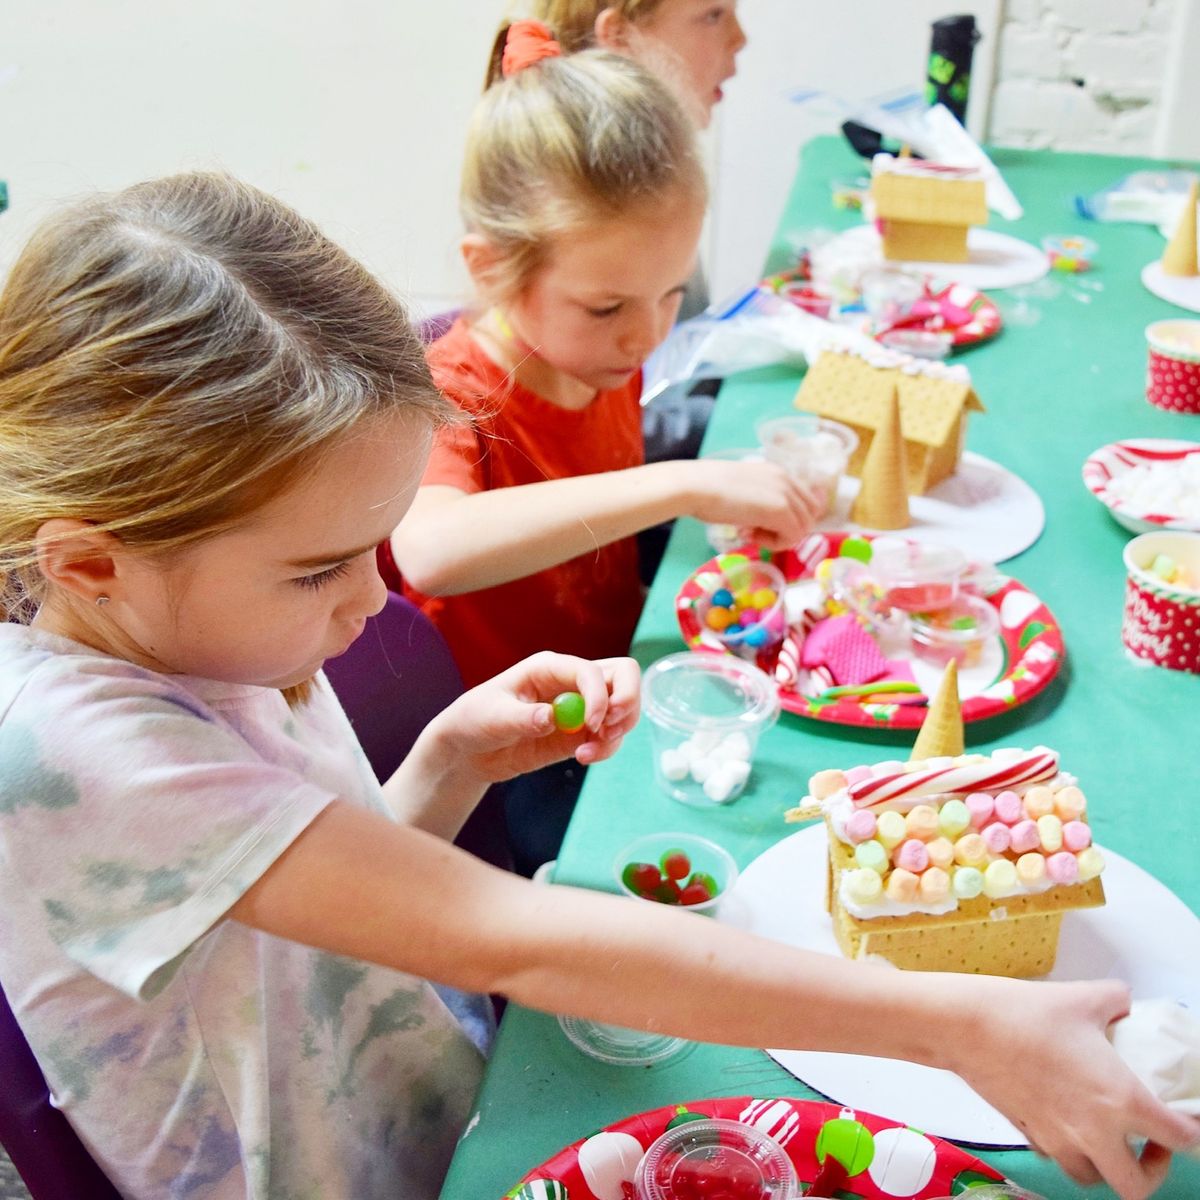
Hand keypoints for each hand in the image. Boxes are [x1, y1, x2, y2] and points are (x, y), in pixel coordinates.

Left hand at [430, 652, 640, 783]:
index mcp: (549, 668)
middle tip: (611, 728)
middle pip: (623, 675)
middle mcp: (571, 683)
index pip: (591, 671)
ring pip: (623, 707)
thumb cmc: (474, 719)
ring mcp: (580, 708)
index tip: (591, 725)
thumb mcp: (491, 716)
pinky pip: (610, 736)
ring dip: (618, 731)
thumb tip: (551, 718)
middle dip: (628, 701)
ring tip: (589, 753)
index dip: (599, 695)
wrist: (469, 750)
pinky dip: (607, 748)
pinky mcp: (580, 733)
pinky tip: (584, 758)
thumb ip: (522, 718)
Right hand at [683, 458, 822, 548]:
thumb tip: (764, 522)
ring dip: (780, 538)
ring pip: (803, 528)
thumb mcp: (743, 492)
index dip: (790, 520)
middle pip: (809, 515)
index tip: (765, 526)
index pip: (805, 501)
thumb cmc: (707, 490)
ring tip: (752, 534)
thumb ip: (760, 501)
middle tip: (758, 533)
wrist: (695, 487)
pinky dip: (775, 543)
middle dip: (787, 530)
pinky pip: (792, 536)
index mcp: (778, 473)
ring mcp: (785, 494)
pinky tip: (750, 535)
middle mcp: (787, 480)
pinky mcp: (780, 511)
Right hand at [952, 977, 1199, 1198]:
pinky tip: (1064, 1118)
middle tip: (1151, 1145)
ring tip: (1106, 1137)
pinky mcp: (1028, 1133)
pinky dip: (1067, 1148)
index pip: (1178, 1138)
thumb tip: (1124, 1003)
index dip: (1192, 1133)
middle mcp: (1095, 1132)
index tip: (1188, 1122)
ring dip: (1107, 1165)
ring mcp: (1058, 1138)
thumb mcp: (1083, 997)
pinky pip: (1057, 1156)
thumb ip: (1116, 1000)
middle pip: (1137, 1187)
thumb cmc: (1026, 1013)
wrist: (967, 1026)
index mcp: (1122, 1100)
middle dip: (1152, 1171)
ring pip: (1094, 1179)